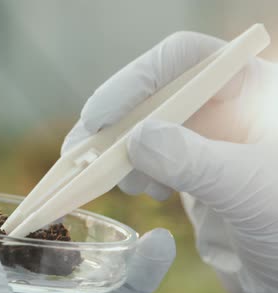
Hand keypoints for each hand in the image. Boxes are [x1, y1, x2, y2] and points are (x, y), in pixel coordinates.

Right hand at [62, 31, 277, 292]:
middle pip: (156, 91)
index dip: (138, 79)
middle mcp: (228, 108)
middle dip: (115, 120)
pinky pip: (150, 158)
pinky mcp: (195, 173)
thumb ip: (196, 161)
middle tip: (79, 151)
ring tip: (105, 175)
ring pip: (147, 126)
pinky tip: (138, 189)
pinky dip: (130, 169)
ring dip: (116, 148)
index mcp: (253, 91)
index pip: (186, 58)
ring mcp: (210, 141)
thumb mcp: (252, 192)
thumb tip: (137, 139)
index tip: (101, 117)